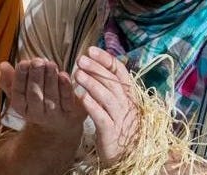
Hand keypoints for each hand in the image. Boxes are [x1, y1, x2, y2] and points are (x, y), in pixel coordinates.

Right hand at [0, 58, 85, 135]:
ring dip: (50, 79)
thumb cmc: (36, 100)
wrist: (58, 125)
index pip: (18, 93)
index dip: (20, 78)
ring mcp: (54, 115)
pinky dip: (65, 88)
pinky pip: (67, 101)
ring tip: (50, 63)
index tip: (23, 62)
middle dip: (35, 77)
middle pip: (34, 95)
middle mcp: (37, 114)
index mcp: (22, 108)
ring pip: (51, 96)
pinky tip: (64, 75)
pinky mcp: (70, 113)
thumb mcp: (21, 92)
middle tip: (37, 61)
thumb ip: (10, 79)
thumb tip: (2, 65)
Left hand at [75, 46, 139, 166]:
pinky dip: (93, 106)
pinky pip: (102, 117)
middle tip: (80, 59)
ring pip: (108, 97)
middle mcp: (127, 105)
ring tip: (77, 74)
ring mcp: (120, 119)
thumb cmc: (118, 126)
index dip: (106, 59)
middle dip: (96, 69)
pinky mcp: (111, 133)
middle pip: (113, 82)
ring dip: (92, 84)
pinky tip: (82, 97)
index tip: (91, 50)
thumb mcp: (118, 105)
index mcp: (129, 96)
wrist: (126, 156)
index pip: (120, 72)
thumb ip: (110, 87)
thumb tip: (97, 64)